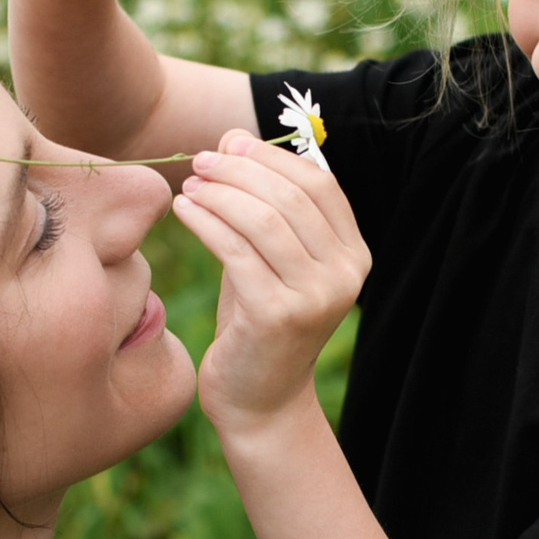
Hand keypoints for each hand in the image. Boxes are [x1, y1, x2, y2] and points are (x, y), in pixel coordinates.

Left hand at [170, 130, 371, 434]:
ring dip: (221, 194)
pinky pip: (237, 251)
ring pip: (264, 221)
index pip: (320, 185)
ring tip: (189, 185)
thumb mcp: (266, 257)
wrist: (259, 401)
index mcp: (354, 255)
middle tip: (200, 161)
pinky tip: (184, 211)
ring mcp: (317, 297)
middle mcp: (345, 274)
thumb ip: (259, 204)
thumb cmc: (259, 321)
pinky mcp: (279, 315)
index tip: (230, 144)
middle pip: (292, 197)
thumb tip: (233, 137)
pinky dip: (207, 222)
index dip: (273, 157)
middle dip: (241, 171)